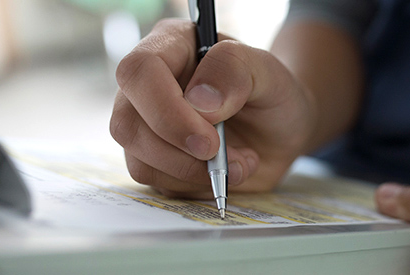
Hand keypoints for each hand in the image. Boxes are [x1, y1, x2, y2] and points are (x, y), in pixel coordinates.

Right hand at [110, 19, 316, 197]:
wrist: (283, 129)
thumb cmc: (272, 92)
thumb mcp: (268, 71)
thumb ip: (235, 71)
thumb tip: (198, 100)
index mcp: (171, 46)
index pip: (139, 72)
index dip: (166, 110)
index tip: (208, 139)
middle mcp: (148, 85)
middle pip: (127, 124)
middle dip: (177, 151)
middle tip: (220, 154)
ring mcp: (146, 124)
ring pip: (139, 160)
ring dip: (193, 172)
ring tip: (239, 160)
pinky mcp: (156, 159)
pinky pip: (157, 182)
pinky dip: (196, 184)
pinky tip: (226, 170)